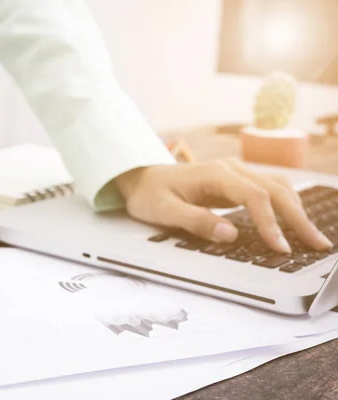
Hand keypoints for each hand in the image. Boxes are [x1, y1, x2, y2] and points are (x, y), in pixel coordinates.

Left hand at [115, 158, 332, 253]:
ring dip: (296, 210)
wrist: (138, 177)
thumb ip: (195, 221)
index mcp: (214, 174)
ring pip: (276, 186)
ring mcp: (234, 172)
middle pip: (275, 189)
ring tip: (311, 237)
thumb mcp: (164, 211)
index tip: (280, 247)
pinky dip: (285, 204)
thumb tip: (230, 234)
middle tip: (317, 245)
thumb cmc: (148, 194)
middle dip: (298, 218)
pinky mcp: (234, 180)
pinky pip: (267, 189)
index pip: (254, 196)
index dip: (270, 222)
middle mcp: (230, 169)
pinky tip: (293, 221)